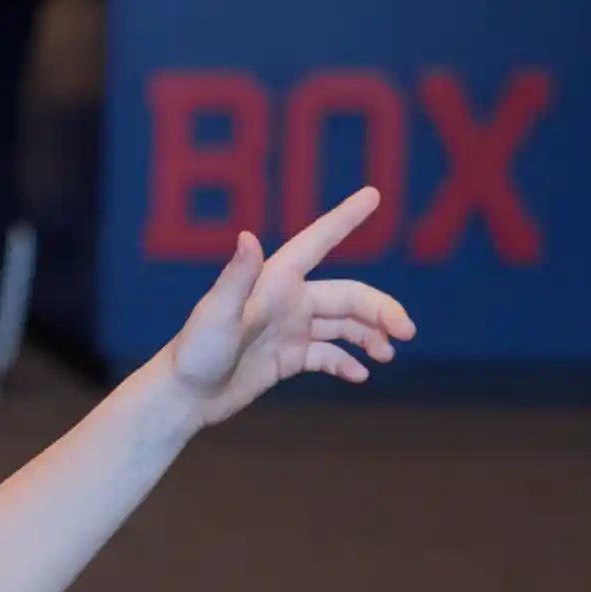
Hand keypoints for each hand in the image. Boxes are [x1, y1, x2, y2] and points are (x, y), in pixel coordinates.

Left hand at [162, 188, 414, 424]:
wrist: (184, 397)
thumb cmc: (195, 353)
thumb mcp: (216, 315)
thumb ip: (236, 278)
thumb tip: (248, 236)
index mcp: (274, 281)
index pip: (317, 241)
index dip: (344, 218)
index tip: (373, 194)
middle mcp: (286, 300)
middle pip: (348, 295)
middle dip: (380, 310)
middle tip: (407, 332)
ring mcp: (289, 329)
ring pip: (345, 325)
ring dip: (371, 336)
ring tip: (388, 355)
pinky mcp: (288, 358)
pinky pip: (328, 355)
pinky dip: (347, 363)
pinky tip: (361, 375)